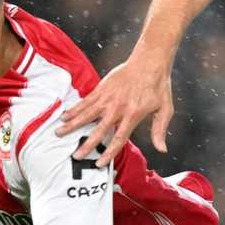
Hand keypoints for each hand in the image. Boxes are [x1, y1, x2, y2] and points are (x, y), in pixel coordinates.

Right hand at [56, 55, 172, 167]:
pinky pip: (86, 100)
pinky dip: (75, 108)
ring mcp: (108, 98)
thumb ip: (160, 130)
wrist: (150, 61)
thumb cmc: (158, 85)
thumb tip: (161, 149)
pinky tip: (65, 115)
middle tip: (75, 155)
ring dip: (72, 125)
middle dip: (86, 144)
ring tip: (59, 133)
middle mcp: (117, 108)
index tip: (99, 163)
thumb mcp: (165, 109)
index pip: (118, 139)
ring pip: (86, 114)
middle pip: (98, 130)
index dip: (108, 153)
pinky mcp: (102, 88)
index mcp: (133, 115)